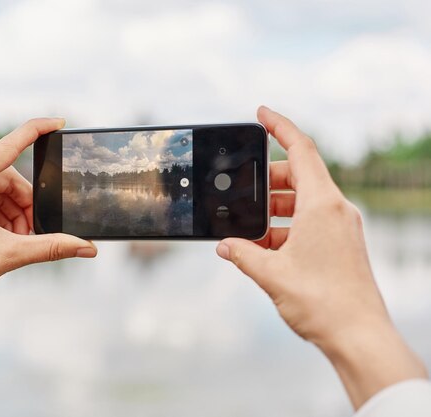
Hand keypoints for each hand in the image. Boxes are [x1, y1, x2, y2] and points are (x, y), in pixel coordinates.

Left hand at [0, 118, 96, 309]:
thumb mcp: (5, 255)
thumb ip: (49, 247)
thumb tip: (86, 247)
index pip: (7, 146)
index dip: (35, 131)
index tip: (57, 122)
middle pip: (5, 178)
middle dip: (25, 204)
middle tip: (35, 231)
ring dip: (14, 214)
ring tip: (18, 241)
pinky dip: (0, 218)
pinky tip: (5, 239)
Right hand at [217, 107, 426, 407]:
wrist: (358, 336)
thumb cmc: (322, 303)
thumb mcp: (270, 274)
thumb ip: (241, 253)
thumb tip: (223, 244)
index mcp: (322, 205)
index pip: (302, 150)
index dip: (280, 127)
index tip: (261, 113)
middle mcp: (336, 210)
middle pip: (298, 176)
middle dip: (266, 181)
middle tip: (241, 192)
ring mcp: (341, 227)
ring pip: (303, 201)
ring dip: (274, 209)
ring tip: (248, 229)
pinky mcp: (342, 244)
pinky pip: (310, 222)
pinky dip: (286, 227)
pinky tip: (265, 247)